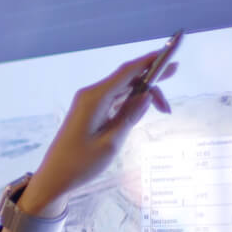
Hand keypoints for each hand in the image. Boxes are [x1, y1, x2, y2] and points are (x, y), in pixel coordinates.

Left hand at [17, 49, 174, 215]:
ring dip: (143, 94)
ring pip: (122, 89)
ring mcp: (90, 103)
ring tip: (165, 108)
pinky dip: (131, 102)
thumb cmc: (80, 164)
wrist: (55, 177)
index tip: (169, 54)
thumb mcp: (111, 142)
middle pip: (126, 78)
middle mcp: (91, 95)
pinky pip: (115, 100)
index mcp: (95, 98)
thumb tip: (147, 95)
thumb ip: (130, 117)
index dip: (149, 61)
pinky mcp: (90, 112)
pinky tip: (145, 110)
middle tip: (176, 70)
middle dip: (151, 75)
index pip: (126, 72)